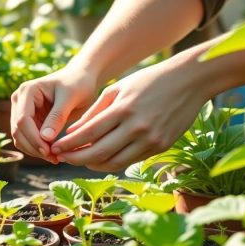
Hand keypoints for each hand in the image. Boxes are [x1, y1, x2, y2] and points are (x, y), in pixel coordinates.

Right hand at [10, 66, 98, 161]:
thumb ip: (57, 117)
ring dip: (35, 150)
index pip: (23, 120)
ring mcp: (22, 111)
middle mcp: (19, 100)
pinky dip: (37, 148)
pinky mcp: (29, 120)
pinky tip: (53, 153)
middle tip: (55, 159)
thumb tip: (45, 139)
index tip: (50, 151)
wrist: (81, 79)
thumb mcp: (70, 98)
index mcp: (27, 91)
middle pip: (18, 131)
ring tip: (55, 158)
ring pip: (20, 138)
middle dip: (35, 147)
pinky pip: (27, 139)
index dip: (34, 138)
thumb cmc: (78, 83)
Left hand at [50, 62, 211, 171]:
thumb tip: (73, 132)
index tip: (55, 147)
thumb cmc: (148, 81)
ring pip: (114, 162)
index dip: (69, 144)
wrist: (189, 81)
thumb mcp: (118, 89)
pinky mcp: (161, 146)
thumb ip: (95, 111)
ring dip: (93, 164)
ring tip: (80, 160)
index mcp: (123, 109)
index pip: (89, 133)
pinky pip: (131, 160)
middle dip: (76, 158)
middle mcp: (137, 127)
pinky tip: (101, 159)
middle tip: (61, 158)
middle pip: (99, 152)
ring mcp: (151, 139)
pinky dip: (112, 162)